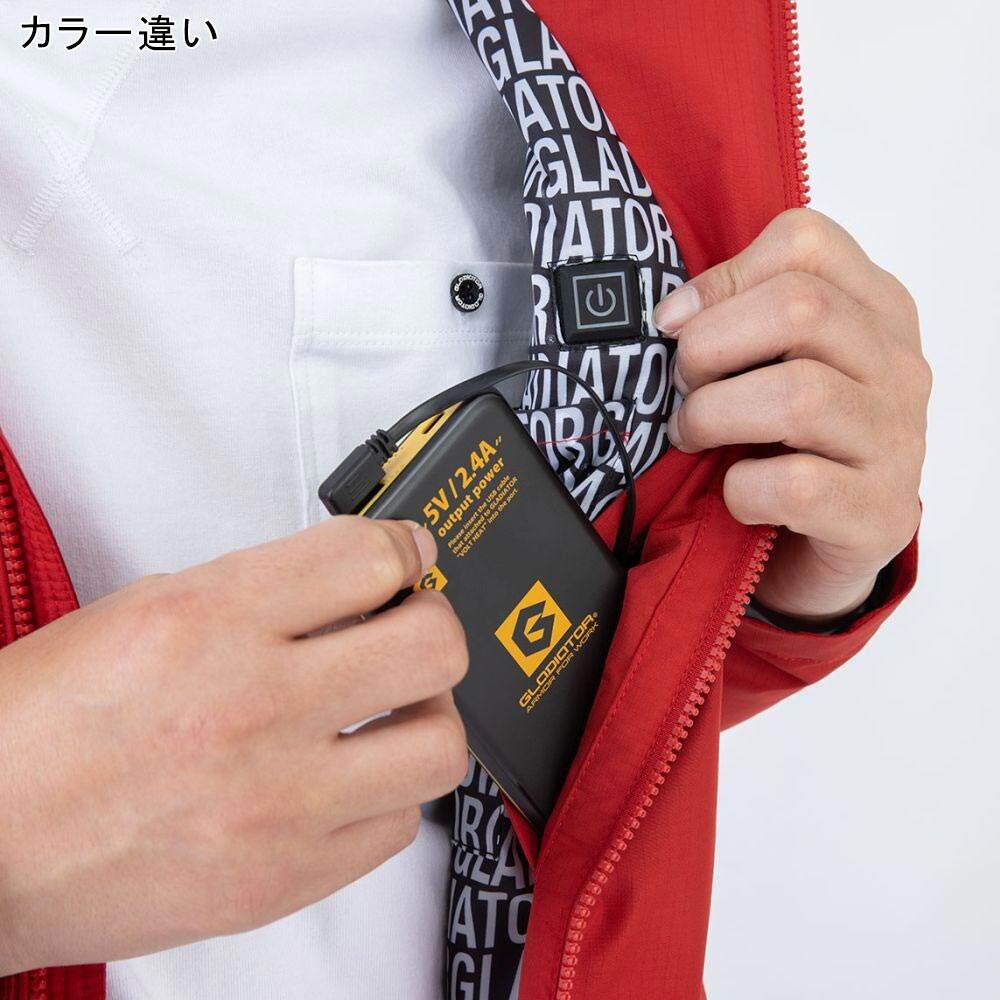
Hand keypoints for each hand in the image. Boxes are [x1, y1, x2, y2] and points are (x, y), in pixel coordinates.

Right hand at [0, 518, 468, 974]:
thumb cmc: (39, 731)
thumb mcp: (143, 611)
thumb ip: (260, 592)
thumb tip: (353, 582)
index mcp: (209, 621)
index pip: (370, 559)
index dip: (406, 547)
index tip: (410, 555)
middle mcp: (252, 707)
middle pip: (433, 646)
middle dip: (433, 624)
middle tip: (408, 629)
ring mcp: (278, 803)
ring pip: (440, 745)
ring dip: (427, 716)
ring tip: (390, 711)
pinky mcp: (286, 878)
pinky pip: (401, 825)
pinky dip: (388, 793)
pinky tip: (350, 778)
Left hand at [653, 208, 929, 621]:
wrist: (820, 549)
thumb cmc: (784, 445)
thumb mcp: (771, 366)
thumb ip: (740, 322)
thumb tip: (671, 314)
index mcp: (875, 310)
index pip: (806, 243)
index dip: (721, 278)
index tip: (674, 323)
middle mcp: (898, 367)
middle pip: (801, 308)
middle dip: (710, 346)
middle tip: (681, 385)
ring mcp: (898, 441)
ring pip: (800, 397)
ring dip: (715, 415)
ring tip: (691, 435)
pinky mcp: (880, 513)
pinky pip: (798, 485)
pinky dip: (742, 489)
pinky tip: (735, 494)